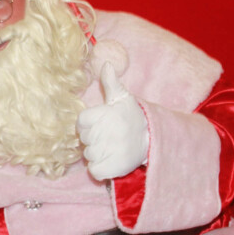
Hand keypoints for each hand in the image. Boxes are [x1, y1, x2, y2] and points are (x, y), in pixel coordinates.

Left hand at [76, 63, 149, 180]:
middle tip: (110, 135)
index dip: (89, 124)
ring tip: (113, 147)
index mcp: (102, 115)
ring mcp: (107, 152)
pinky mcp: (110, 168)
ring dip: (97, 153)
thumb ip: (110, 82)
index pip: (81, 122)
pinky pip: (94, 170)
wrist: (153, 139)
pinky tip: (111, 160)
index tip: (103, 123)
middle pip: (84, 139)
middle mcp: (104, 133)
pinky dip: (100, 168)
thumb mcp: (122, 98)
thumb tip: (106, 64)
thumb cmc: (133, 117)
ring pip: (89, 155)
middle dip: (94, 138)